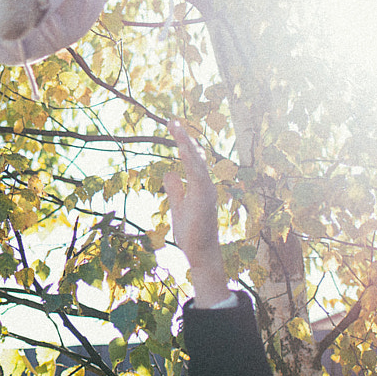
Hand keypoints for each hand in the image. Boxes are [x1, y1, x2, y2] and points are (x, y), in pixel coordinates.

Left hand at [164, 122, 227, 306]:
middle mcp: (206, 185)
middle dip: (184, 138)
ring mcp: (207, 191)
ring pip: (197, 163)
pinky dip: (191, 162)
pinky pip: (198, 177)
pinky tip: (182, 150)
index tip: (174, 127)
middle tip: (171, 121)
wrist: (201, 254)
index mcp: (200, 185)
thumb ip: (175, 189)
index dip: (184, 143)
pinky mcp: (205, 199)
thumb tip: (169, 172)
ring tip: (175, 128)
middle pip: (195, 156)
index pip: (192, 160)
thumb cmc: (192, 233)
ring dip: (186, 144)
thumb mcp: (179, 206)